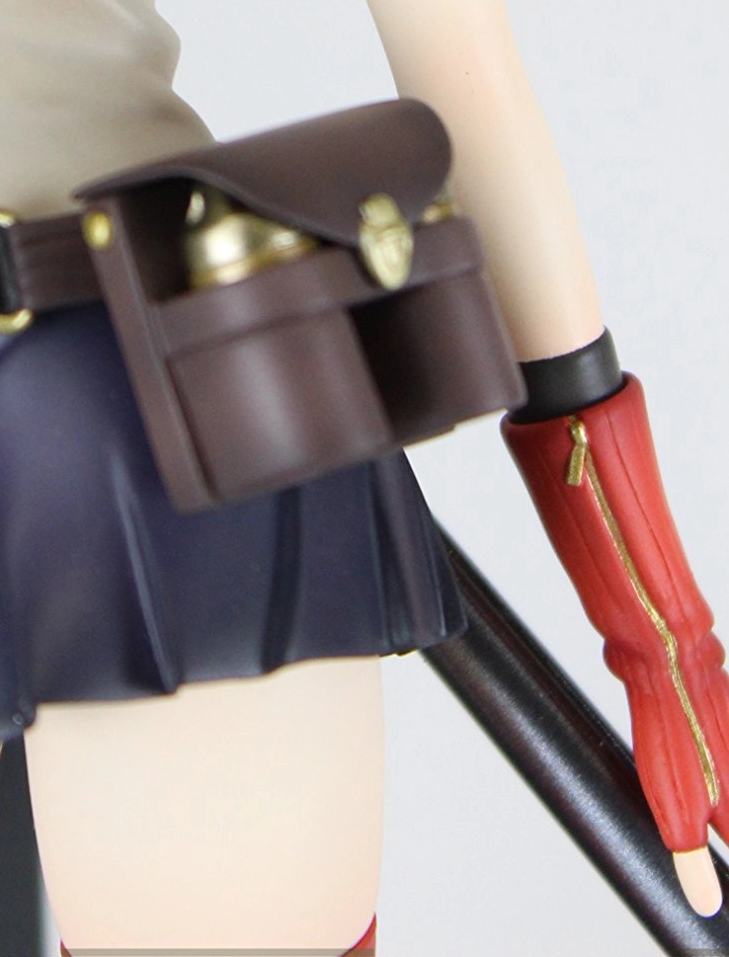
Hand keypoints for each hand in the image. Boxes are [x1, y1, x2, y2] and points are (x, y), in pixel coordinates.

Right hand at [505, 376, 728, 914]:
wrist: (582, 424)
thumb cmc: (580, 461)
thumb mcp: (596, 535)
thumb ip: (609, 569)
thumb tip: (608, 588)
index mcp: (665, 608)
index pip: (697, 700)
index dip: (710, 759)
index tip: (721, 818)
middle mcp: (675, 622)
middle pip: (706, 727)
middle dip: (716, 800)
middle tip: (719, 870)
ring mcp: (660, 623)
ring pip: (695, 732)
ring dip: (699, 801)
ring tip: (709, 862)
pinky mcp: (640, 621)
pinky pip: (664, 717)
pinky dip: (674, 773)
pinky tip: (686, 818)